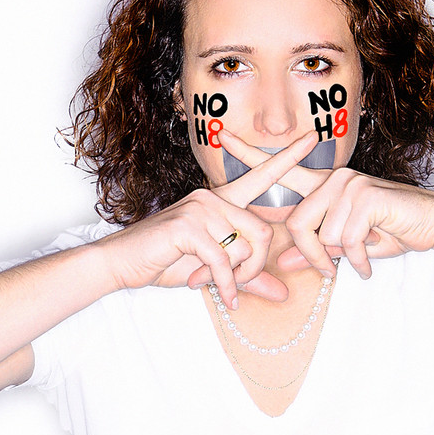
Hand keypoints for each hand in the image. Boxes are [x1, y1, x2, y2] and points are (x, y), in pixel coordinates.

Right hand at [96, 132, 317, 307]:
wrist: (121, 262)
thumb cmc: (167, 261)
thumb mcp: (215, 271)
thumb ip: (249, 278)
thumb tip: (283, 293)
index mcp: (222, 201)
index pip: (261, 175)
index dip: (288, 157)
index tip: (312, 136)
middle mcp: (214, 198)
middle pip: (262, 232)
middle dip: (255, 267)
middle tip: (238, 285)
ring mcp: (200, 208)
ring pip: (245, 247)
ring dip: (236, 277)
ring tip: (217, 286)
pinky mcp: (188, 226)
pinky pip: (224, 260)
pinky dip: (226, 284)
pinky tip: (223, 297)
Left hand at [218, 130, 433, 278]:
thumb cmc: (391, 230)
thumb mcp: (347, 246)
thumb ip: (316, 251)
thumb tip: (286, 264)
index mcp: (324, 186)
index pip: (280, 168)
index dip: (248, 154)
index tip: (220, 136)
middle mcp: (333, 179)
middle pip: (298, 225)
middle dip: (313, 257)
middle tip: (329, 272)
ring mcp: (348, 184)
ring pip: (323, 236)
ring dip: (341, 258)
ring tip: (361, 257)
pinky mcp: (365, 196)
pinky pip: (346, 241)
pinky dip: (358, 260)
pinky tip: (370, 261)